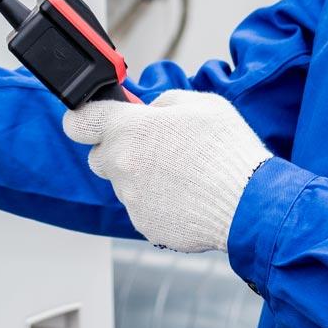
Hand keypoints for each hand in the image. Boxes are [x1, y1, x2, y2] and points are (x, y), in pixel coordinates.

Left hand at [63, 90, 271, 252]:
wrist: (249, 203)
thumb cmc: (227, 151)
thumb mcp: (201, 104)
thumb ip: (163, 103)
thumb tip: (148, 111)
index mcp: (129, 130)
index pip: (78, 121)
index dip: (82, 119)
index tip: (89, 120)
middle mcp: (122, 165)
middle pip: (100, 156)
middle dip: (120, 150)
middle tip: (155, 148)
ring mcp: (132, 199)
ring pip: (124, 183)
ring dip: (143, 177)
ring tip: (183, 174)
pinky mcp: (144, 225)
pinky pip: (142, 207)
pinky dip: (158, 202)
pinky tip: (187, 195)